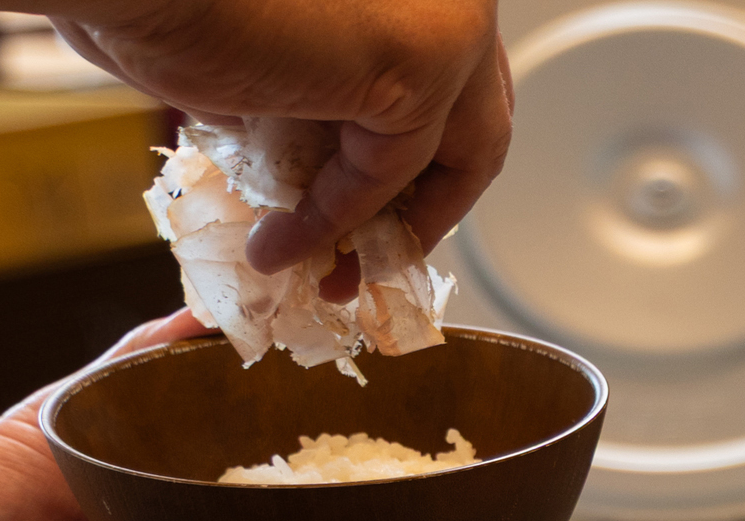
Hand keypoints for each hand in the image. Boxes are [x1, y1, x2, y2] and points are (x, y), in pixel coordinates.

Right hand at [50, 1, 512, 272]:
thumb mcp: (269, 54)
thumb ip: (315, 92)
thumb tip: (311, 158)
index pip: (452, 72)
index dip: (414, 147)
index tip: (370, 210)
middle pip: (475, 112)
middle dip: (421, 198)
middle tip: (365, 255)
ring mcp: (448, 16)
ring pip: (455, 152)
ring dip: (389, 227)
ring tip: (325, 271)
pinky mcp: (423, 62)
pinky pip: (390, 172)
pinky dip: (338, 222)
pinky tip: (283, 246)